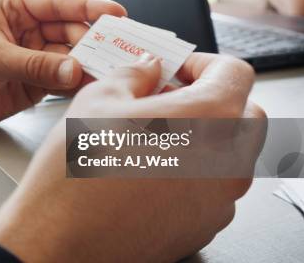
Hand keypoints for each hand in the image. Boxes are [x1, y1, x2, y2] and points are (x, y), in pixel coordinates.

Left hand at [0, 0, 124, 129]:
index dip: (89, 7)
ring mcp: (36, 58)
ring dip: (90, 66)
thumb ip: (33, 65)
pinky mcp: (37, 83)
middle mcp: (30, 31)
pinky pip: (64, 81)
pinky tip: (91, 88)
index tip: (116, 14)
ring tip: (110, 74)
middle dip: (94, 43)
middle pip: (72, 32)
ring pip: (72, 58)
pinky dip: (78, 86)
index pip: (59, 4)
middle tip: (116, 54)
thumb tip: (73, 69)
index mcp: (16, 9)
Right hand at [0, 53, 265, 261]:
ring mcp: (219, 201)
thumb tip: (146, 70)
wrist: (60, 239)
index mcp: (208, 119)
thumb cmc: (75, 176)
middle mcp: (226, 162)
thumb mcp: (97, 100)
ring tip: (153, 136)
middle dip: (211, 99)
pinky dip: (192, 172)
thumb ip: (134, 75)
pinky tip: (149, 170)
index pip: (234, 73)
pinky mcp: (203, 227)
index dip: (203, 64)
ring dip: (202, 137)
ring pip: (229, 154)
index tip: (178, 70)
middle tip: (169, 98)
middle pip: (243, 114)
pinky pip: (212, 188)